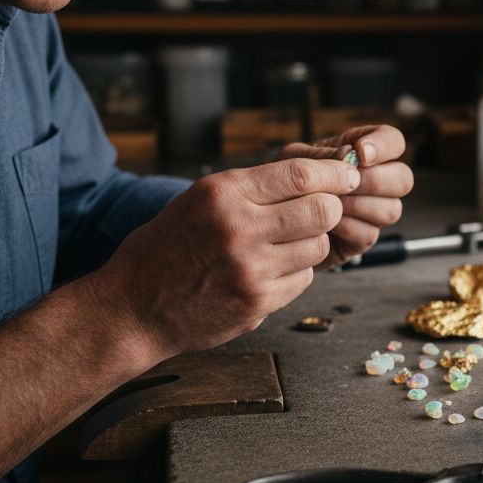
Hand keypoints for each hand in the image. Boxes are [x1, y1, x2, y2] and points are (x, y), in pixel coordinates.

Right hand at [93, 157, 358, 358]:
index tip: (349, 175)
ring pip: (317, 247)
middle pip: (322, 210)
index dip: (335, 173)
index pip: (301, 173)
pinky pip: (302, 280)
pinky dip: (295, 274)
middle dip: (330, 210)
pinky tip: (268, 273)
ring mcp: (249, 269)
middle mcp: (238, 227)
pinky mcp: (257, 302)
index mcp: (222, 193)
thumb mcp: (198, 201)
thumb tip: (316, 175)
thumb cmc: (167, 248)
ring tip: (283, 247)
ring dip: (310, 245)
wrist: (133, 309)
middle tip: (322, 214)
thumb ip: (251, 188)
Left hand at [277, 125, 413, 266]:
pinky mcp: (362, 239)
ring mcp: (373, 213)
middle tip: (347, 183)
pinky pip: (369, 233)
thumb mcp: (295, 160)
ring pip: (392, 209)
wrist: (273, 220)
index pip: (394, 141)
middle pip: (404, 179)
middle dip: (376, 181)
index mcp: (363, 153)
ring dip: (359, 205)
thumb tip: (349, 156)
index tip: (360, 154)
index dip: (385, 146)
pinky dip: (347, 227)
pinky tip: (325, 223)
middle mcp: (376, 182)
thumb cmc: (285, 183)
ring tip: (329, 203)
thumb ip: (321, 155)